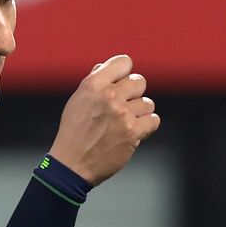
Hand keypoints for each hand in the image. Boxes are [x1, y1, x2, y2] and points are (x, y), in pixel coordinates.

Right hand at [48, 55, 159, 185]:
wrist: (72, 164)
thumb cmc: (74, 133)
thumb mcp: (77, 101)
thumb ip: (94, 82)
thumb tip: (106, 67)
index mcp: (94, 84)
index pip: (124, 62)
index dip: (124, 73)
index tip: (121, 83)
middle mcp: (109, 96)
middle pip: (140, 82)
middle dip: (133, 94)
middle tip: (123, 106)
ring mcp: (123, 114)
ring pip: (148, 103)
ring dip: (139, 113)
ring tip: (126, 122)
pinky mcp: (133, 133)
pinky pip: (154, 120)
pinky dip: (147, 126)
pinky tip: (134, 130)